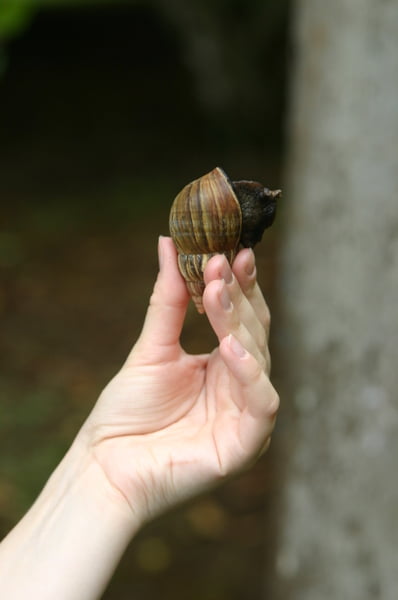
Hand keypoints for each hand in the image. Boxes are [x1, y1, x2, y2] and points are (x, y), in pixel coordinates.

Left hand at [80, 236, 278, 524]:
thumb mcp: (152, 347)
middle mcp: (239, 388)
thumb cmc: (127, 412)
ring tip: (219, 291)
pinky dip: (250, 374)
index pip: (241, 319)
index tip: (230, 250)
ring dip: (240, 324)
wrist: (105, 465)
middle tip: (225, 262)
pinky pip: (262, 405)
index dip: (239, 285)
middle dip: (240, 296)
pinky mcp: (246, 444)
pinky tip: (231, 347)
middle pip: (254, 333)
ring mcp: (244, 416)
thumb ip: (169, 299)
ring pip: (260, 361)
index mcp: (221, 367)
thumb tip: (168, 243)